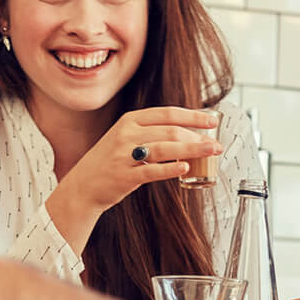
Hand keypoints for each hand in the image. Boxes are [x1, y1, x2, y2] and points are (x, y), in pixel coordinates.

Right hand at [55, 107, 221, 216]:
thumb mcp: (126, 137)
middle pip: (170, 131)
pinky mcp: (124, 176)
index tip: (212, 122)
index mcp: (130, 120)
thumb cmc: (111, 161)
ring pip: (165, 148)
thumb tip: (191, 133)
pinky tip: (186, 168)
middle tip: (217, 145)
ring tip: (211, 153)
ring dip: (193, 150)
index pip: (168, 113)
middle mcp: (127, 134)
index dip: (193, 116)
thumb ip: (152, 132)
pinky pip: (152, 171)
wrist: (83, 185)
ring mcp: (124, 154)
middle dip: (198, 137)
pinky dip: (171, 168)